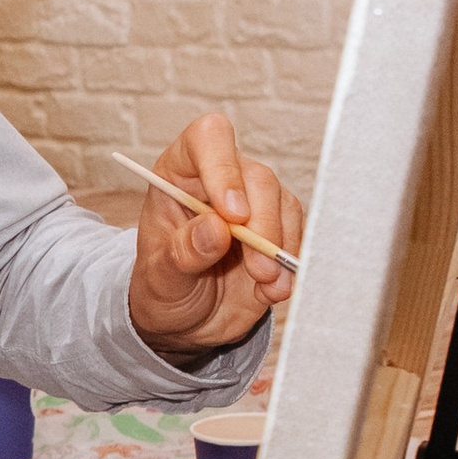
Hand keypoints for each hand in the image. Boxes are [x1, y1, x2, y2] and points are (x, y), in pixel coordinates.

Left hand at [126, 111, 303, 356]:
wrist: (186, 319)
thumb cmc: (163, 289)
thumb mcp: (159, 278)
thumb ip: (182, 253)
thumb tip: (217, 228)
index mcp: (180, 173)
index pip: (207, 139)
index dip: (223, 168)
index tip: (232, 215)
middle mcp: (220, 178)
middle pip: (257, 177)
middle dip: (262, 226)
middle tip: (259, 271)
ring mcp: (254, 200)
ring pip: (284, 204)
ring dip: (280, 249)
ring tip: (266, 286)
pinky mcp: (278, 225)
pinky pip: (298, 233)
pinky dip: (291, 264)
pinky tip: (272, 291)